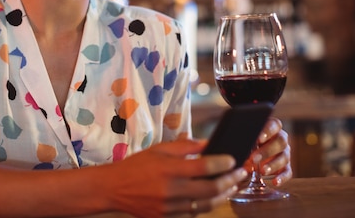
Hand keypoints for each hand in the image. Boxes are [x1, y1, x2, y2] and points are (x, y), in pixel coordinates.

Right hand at [108, 139, 247, 217]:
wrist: (114, 188)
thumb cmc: (137, 165)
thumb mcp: (159, 149)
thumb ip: (185, 147)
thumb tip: (209, 143)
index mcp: (169, 169)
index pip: (204, 166)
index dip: (223, 162)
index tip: (233, 159)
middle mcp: (172, 190)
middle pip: (211, 188)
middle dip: (230, 180)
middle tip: (241, 173)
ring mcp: (170, 207)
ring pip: (206, 205)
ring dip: (223, 196)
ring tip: (232, 187)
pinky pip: (194, 214)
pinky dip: (207, 205)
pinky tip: (213, 198)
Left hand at [249, 117, 292, 185]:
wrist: (251, 150)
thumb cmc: (246, 140)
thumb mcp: (244, 136)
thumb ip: (243, 137)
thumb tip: (236, 145)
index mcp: (273, 127)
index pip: (274, 125)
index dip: (268, 131)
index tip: (258, 138)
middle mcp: (281, 139)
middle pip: (280, 142)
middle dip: (267, 151)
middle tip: (254, 158)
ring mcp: (285, 153)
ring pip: (284, 158)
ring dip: (273, 165)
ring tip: (262, 171)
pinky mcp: (286, 167)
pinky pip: (288, 172)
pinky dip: (282, 178)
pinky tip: (274, 182)